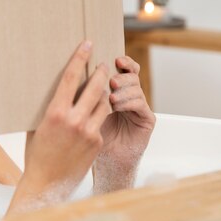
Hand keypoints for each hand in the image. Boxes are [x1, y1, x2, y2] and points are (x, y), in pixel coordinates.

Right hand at [7, 40, 111, 213]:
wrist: (47, 183)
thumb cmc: (36, 154)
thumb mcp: (36, 127)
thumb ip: (48, 108)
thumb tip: (53, 90)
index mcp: (55, 113)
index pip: (70, 78)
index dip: (79, 59)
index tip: (87, 45)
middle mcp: (74, 120)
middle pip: (95, 87)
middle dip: (100, 73)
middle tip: (103, 64)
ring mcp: (89, 132)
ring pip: (104, 103)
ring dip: (104, 94)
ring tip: (102, 89)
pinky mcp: (97, 143)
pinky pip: (100, 123)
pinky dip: (97, 117)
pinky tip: (92, 117)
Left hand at [93, 56, 155, 193]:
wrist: (102, 161)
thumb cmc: (88, 136)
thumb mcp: (83, 110)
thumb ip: (84, 93)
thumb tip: (74, 72)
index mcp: (116, 91)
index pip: (124, 70)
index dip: (123, 62)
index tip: (116, 60)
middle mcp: (130, 96)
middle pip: (132, 75)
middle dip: (122, 76)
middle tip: (111, 81)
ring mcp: (140, 107)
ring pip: (137, 88)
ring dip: (124, 90)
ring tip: (112, 98)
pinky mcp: (147, 119)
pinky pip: (141, 104)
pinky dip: (128, 103)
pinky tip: (117, 106)